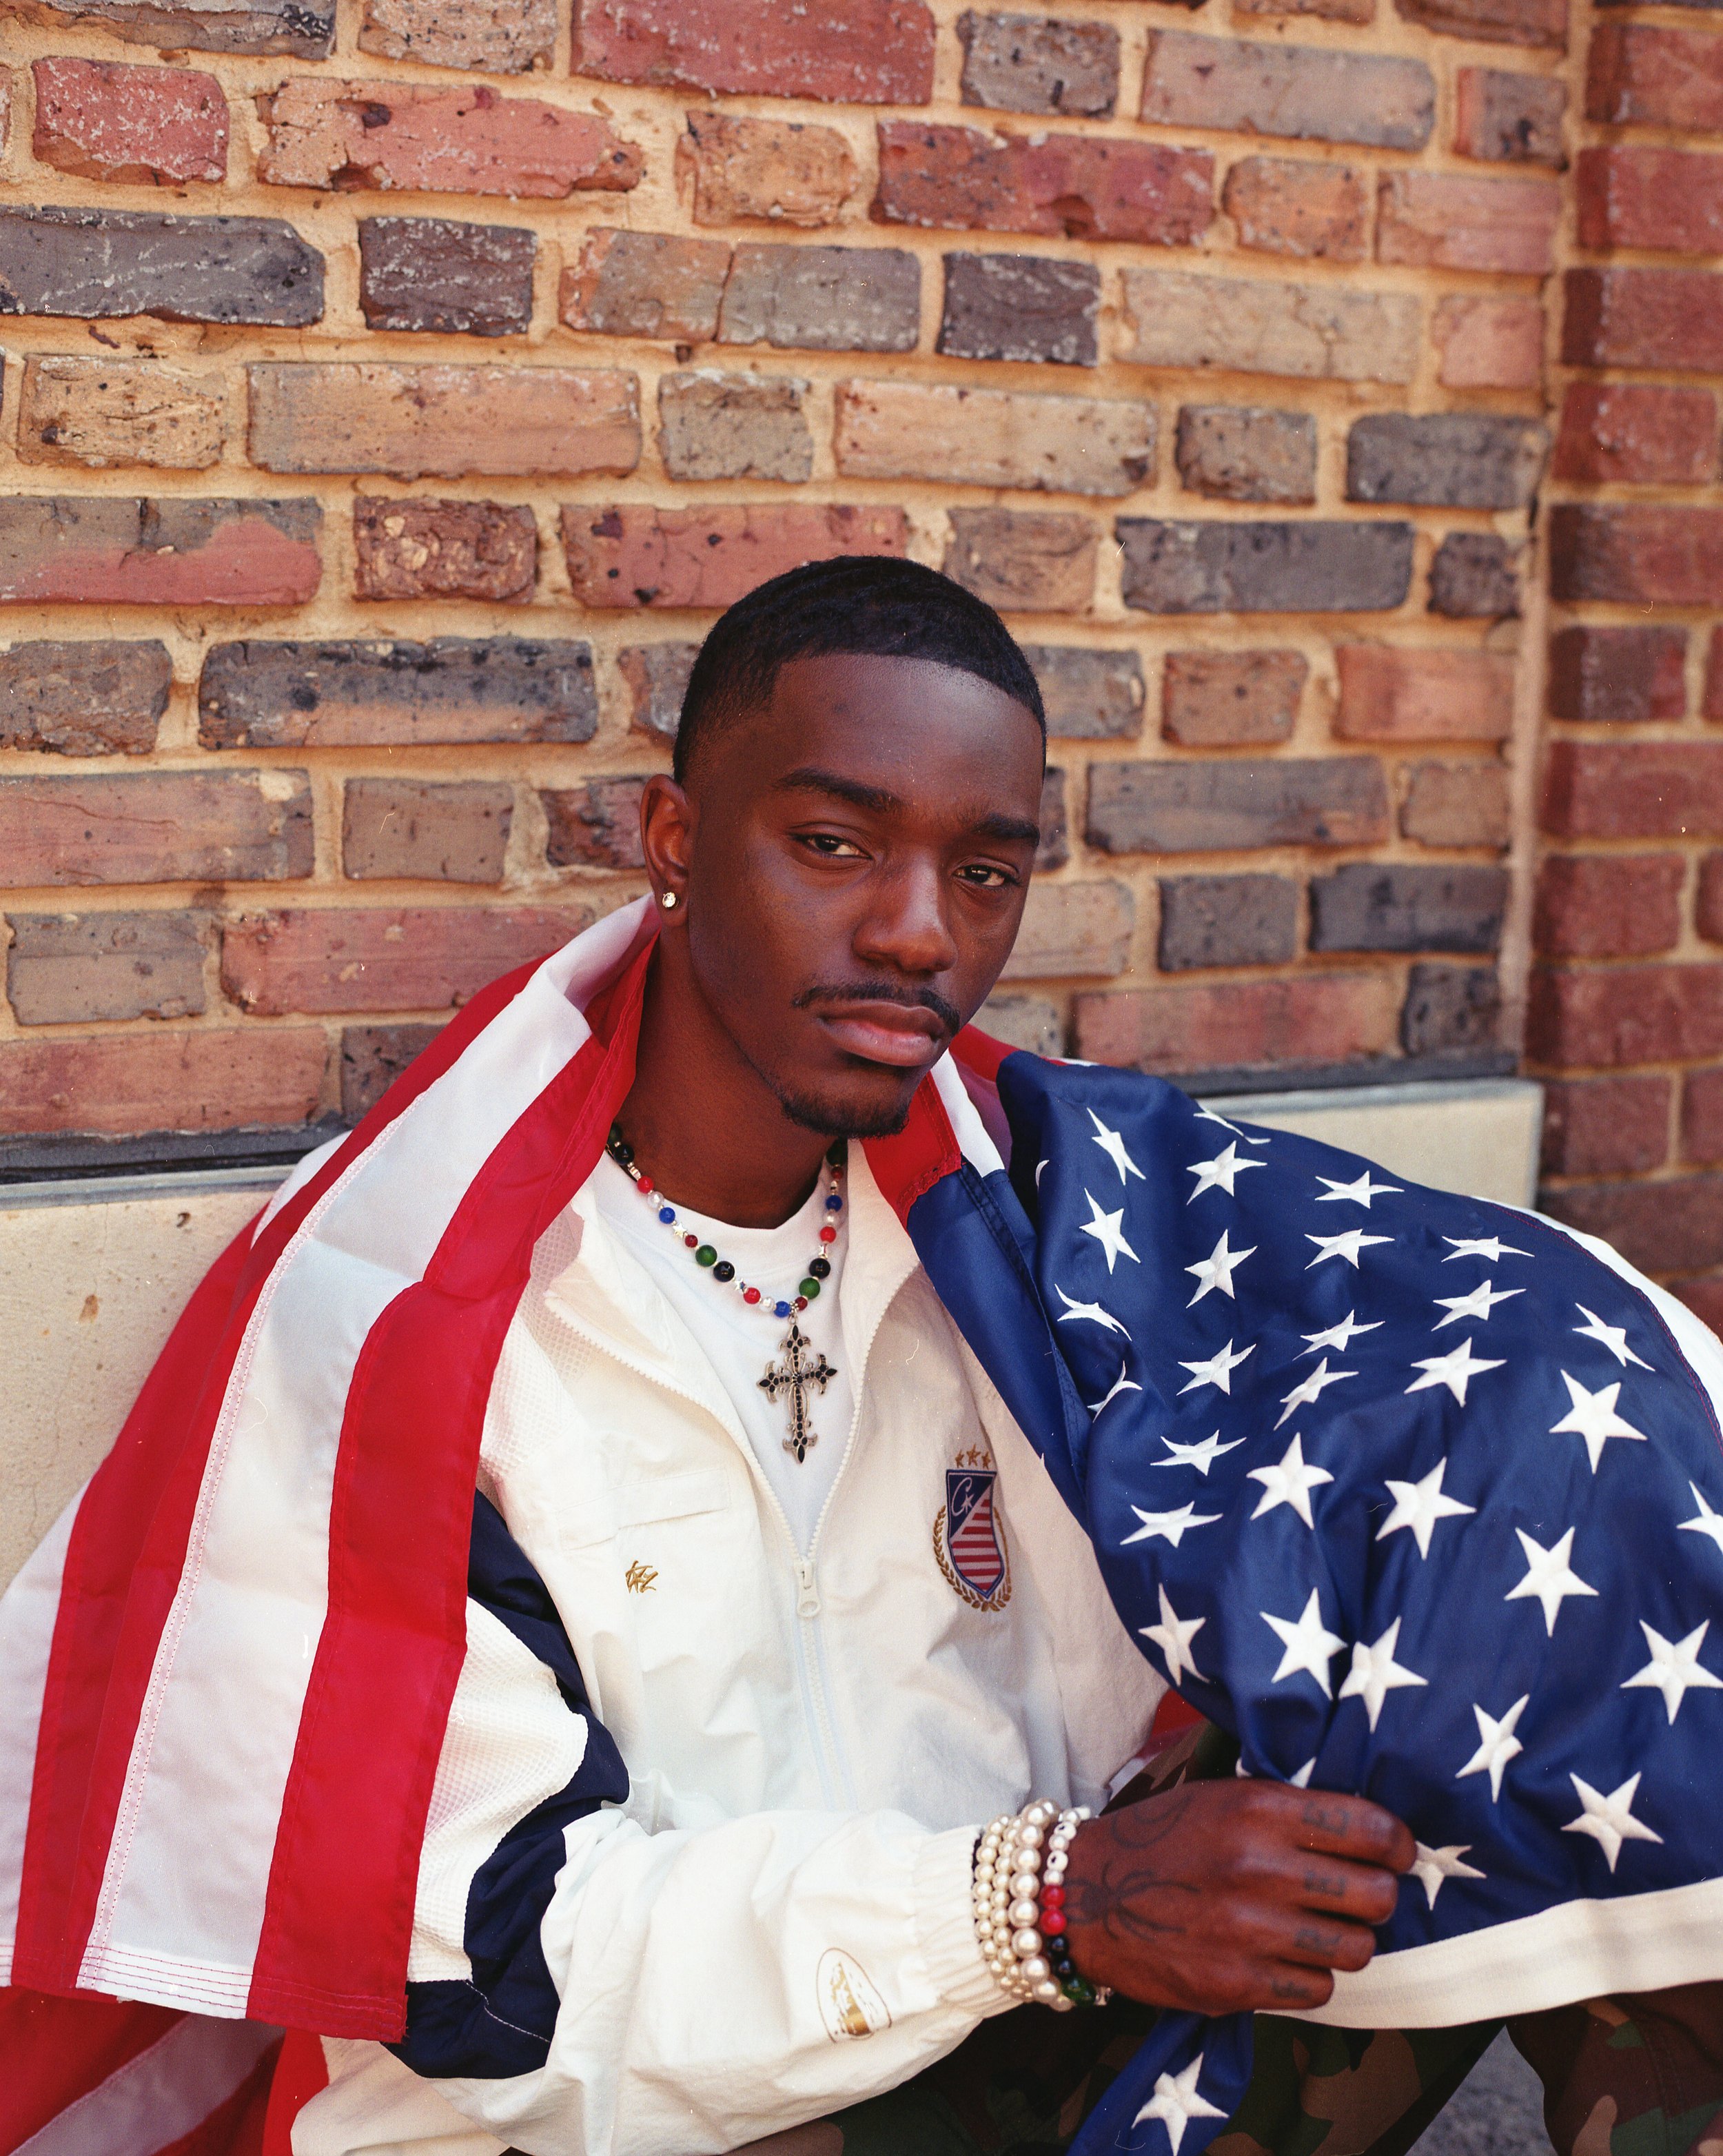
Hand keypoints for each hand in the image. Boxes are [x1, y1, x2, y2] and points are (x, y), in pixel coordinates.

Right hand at [1059, 1779, 1414, 2014]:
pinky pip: (1317, 1990)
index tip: (1392, 1853)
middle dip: (1374, 1897)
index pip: (1369, 1829)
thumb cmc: (1159, 1840)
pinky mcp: (1235, 1984)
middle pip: (1375, 1896)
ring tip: (1318, 1930)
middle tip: (1356, 1897)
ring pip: (1355, 1949)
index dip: (1395, 1844)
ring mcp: (1247, 1930)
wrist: (1081, 1896)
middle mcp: (1258, 1866)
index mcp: (1257, 1808)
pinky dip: (1310, 1977)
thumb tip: (1367, 1830)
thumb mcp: (1220, 1797)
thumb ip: (1287, 1811)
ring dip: (1345, 1942)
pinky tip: (1283, 1958)